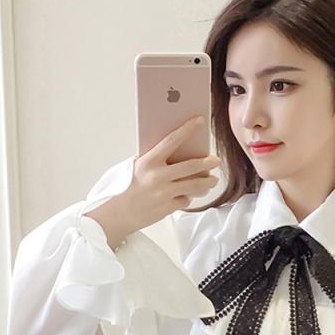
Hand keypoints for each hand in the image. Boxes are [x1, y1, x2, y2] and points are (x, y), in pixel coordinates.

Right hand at [88, 116, 221, 241]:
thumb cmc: (126, 186)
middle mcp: (157, 176)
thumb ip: (155, 158)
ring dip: (207, 182)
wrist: (119, 213)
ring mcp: (164, 193)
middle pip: (191, 166)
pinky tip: (187, 195)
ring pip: (194, 185)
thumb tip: (179, 149)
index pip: (172, 140)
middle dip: (207, 162)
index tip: (200, 121)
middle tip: (216, 160)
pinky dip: (188, 197)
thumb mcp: (136, 166)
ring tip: (213, 180)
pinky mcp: (168, 207)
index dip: (188, 129)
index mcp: (148, 162)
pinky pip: (186, 199)